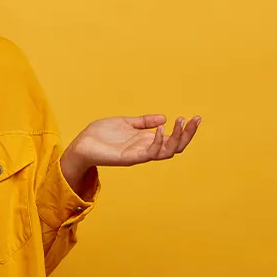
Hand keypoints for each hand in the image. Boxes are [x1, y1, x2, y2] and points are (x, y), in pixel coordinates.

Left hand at [65, 114, 200, 168]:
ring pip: (167, 151)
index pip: (172, 138)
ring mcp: (139, 155)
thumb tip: (163, 118)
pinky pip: (149, 153)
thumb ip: (143, 121)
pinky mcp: (129, 158)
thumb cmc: (101, 134)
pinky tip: (160, 130)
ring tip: (180, 122)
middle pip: (175, 146)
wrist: (82, 144)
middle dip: (187, 134)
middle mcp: (146, 149)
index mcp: (146, 141)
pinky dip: (157, 142)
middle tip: (195, 119)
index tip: (194, 117)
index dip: (185, 130)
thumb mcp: (125, 123)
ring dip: (177, 137)